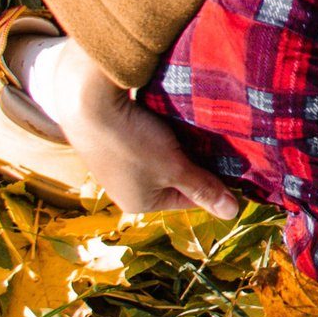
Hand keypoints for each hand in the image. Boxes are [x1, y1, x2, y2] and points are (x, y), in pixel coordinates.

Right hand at [33, 39, 239, 217]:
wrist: (85, 102)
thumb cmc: (132, 141)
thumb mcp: (174, 167)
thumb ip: (203, 188)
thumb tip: (232, 214)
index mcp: (140, 203)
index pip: (190, 198)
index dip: (212, 180)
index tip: (232, 160)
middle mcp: (125, 189)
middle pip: (174, 177)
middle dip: (194, 160)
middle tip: (215, 139)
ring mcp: (116, 166)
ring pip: (161, 156)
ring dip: (177, 143)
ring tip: (193, 125)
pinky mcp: (111, 141)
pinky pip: (145, 141)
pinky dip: (159, 131)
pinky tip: (169, 116)